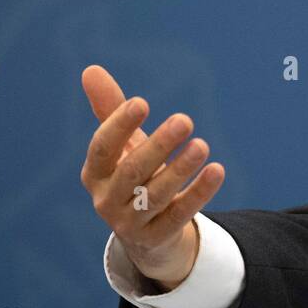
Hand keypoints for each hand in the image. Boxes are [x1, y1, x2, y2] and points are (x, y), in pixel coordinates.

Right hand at [79, 64, 224, 288]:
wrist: (146, 234)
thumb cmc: (133, 176)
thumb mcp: (123, 146)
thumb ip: (110, 110)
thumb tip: (91, 69)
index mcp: (93, 174)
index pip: (101, 148)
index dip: (119, 126)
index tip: (142, 102)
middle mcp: (106, 200)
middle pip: (132, 171)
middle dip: (159, 145)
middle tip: (186, 120)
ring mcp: (129, 223)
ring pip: (156, 195)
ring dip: (181, 169)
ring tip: (202, 145)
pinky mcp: (157, 238)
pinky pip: (180, 214)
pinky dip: (199, 192)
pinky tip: (217, 170)